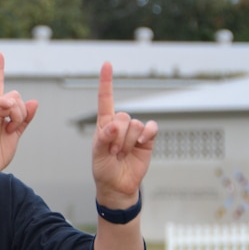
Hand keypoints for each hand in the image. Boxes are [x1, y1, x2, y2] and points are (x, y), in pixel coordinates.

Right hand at [0, 52, 36, 181]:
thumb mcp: (17, 133)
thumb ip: (26, 118)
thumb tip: (35, 101)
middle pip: (14, 94)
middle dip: (23, 111)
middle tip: (15, 128)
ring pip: (11, 98)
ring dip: (18, 115)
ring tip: (10, 130)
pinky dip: (9, 110)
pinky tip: (9, 125)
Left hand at [92, 63, 157, 206]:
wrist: (118, 185)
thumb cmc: (104, 169)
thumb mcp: (97, 155)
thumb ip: (103, 139)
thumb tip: (114, 125)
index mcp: (104, 124)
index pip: (105, 100)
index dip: (106, 82)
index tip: (107, 64)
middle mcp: (120, 124)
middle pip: (123, 116)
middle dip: (117, 137)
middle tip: (113, 152)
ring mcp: (135, 131)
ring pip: (135, 125)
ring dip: (128, 142)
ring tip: (122, 154)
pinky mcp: (148, 139)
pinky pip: (151, 128)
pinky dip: (146, 135)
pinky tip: (140, 145)